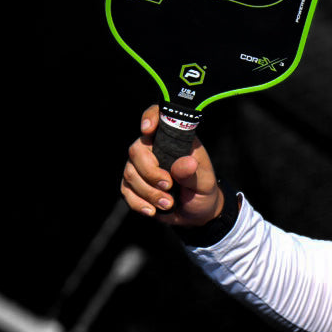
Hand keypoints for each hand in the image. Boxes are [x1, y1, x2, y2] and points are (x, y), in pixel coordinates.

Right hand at [120, 105, 222, 226]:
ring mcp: (140, 166)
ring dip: (148, 193)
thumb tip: (185, 163)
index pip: (157, 117)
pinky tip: (152, 211)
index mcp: (173, 139)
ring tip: (168, 204)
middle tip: (169, 186)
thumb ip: (193, 172)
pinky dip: (139, 203)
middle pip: (136, 151)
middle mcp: (153, 148)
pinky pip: (126, 191)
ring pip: (130, 173)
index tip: (148, 130)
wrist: (197, 214)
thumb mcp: (205, 182)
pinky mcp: (134, 185)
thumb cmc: (203, 190)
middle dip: (150, 172)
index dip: (149, 118)